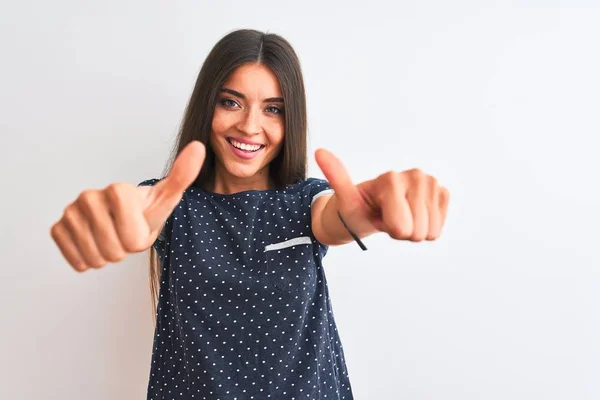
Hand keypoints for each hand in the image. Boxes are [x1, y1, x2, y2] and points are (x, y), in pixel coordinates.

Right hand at [50, 141, 204, 271]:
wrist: (123, 219)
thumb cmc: (146, 210)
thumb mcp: (168, 197)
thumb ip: (183, 175)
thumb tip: (198, 147)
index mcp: (117, 190)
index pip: (131, 237)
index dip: (139, 239)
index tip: (140, 225)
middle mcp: (89, 196)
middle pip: (113, 250)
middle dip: (124, 250)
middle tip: (126, 234)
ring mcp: (70, 211)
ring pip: (95, 258)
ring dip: (108, 256)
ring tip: (113, 238)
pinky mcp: (58, 228)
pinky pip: (77, 261)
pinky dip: (89, 261)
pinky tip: (95, 244)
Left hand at [315, 148, 449, 241]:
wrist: (367, 210)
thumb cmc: (355, 208)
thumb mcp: (344, 199)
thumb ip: (337, 177)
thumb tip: (319, 152)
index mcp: (391, 178)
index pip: (401, 227)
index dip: (388, 229)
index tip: (377, 215)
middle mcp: (415, 175)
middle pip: (417, 232)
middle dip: (401, 231)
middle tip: (386, 217)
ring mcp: (431, 182)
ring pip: (430, 232)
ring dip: (413, 230)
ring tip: (397, 216)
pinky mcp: (441, 192)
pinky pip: (439, 227)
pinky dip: (426, 228)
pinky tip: (412, 216)